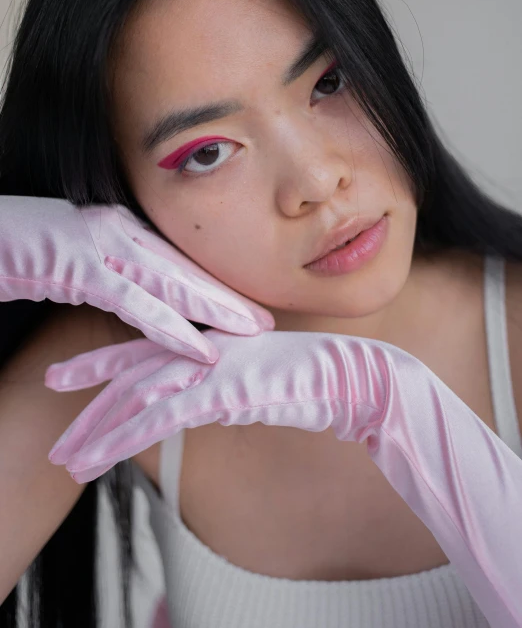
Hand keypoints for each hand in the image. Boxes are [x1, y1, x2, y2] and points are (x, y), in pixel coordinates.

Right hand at [0, 196, 273, 363]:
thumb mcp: (72, 263)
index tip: (251, 306)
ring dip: (215, 310)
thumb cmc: (19, 249)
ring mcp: (100, 244)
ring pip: (170, 282)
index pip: (177, 262)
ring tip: (254, 332)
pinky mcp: (79, 264)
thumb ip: (107, 275)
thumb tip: (134, 297)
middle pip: (185, 269)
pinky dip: (170, 327)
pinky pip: (134, 302)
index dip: (216, 286)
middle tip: (270, 321)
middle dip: (228, 297)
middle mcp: (118, 231)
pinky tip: (199, 350)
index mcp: (120, 230)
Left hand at [47, 328, 521, 627]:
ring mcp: (217, 366)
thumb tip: (208, 397)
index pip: (152, 347)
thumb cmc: (318, 379)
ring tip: (67, 456)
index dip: (109, 359)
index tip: (75, 372)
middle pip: (134, 369)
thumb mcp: (263, 378)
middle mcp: (209, 348)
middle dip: (88, 390)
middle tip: (51, 400)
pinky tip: (108, 450)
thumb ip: (229, 384)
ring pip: (141, 396)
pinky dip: (134, 431)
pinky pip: (169, 413)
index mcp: (216, 342)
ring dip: (100, 429)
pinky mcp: (229, 387)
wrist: (359, 378)